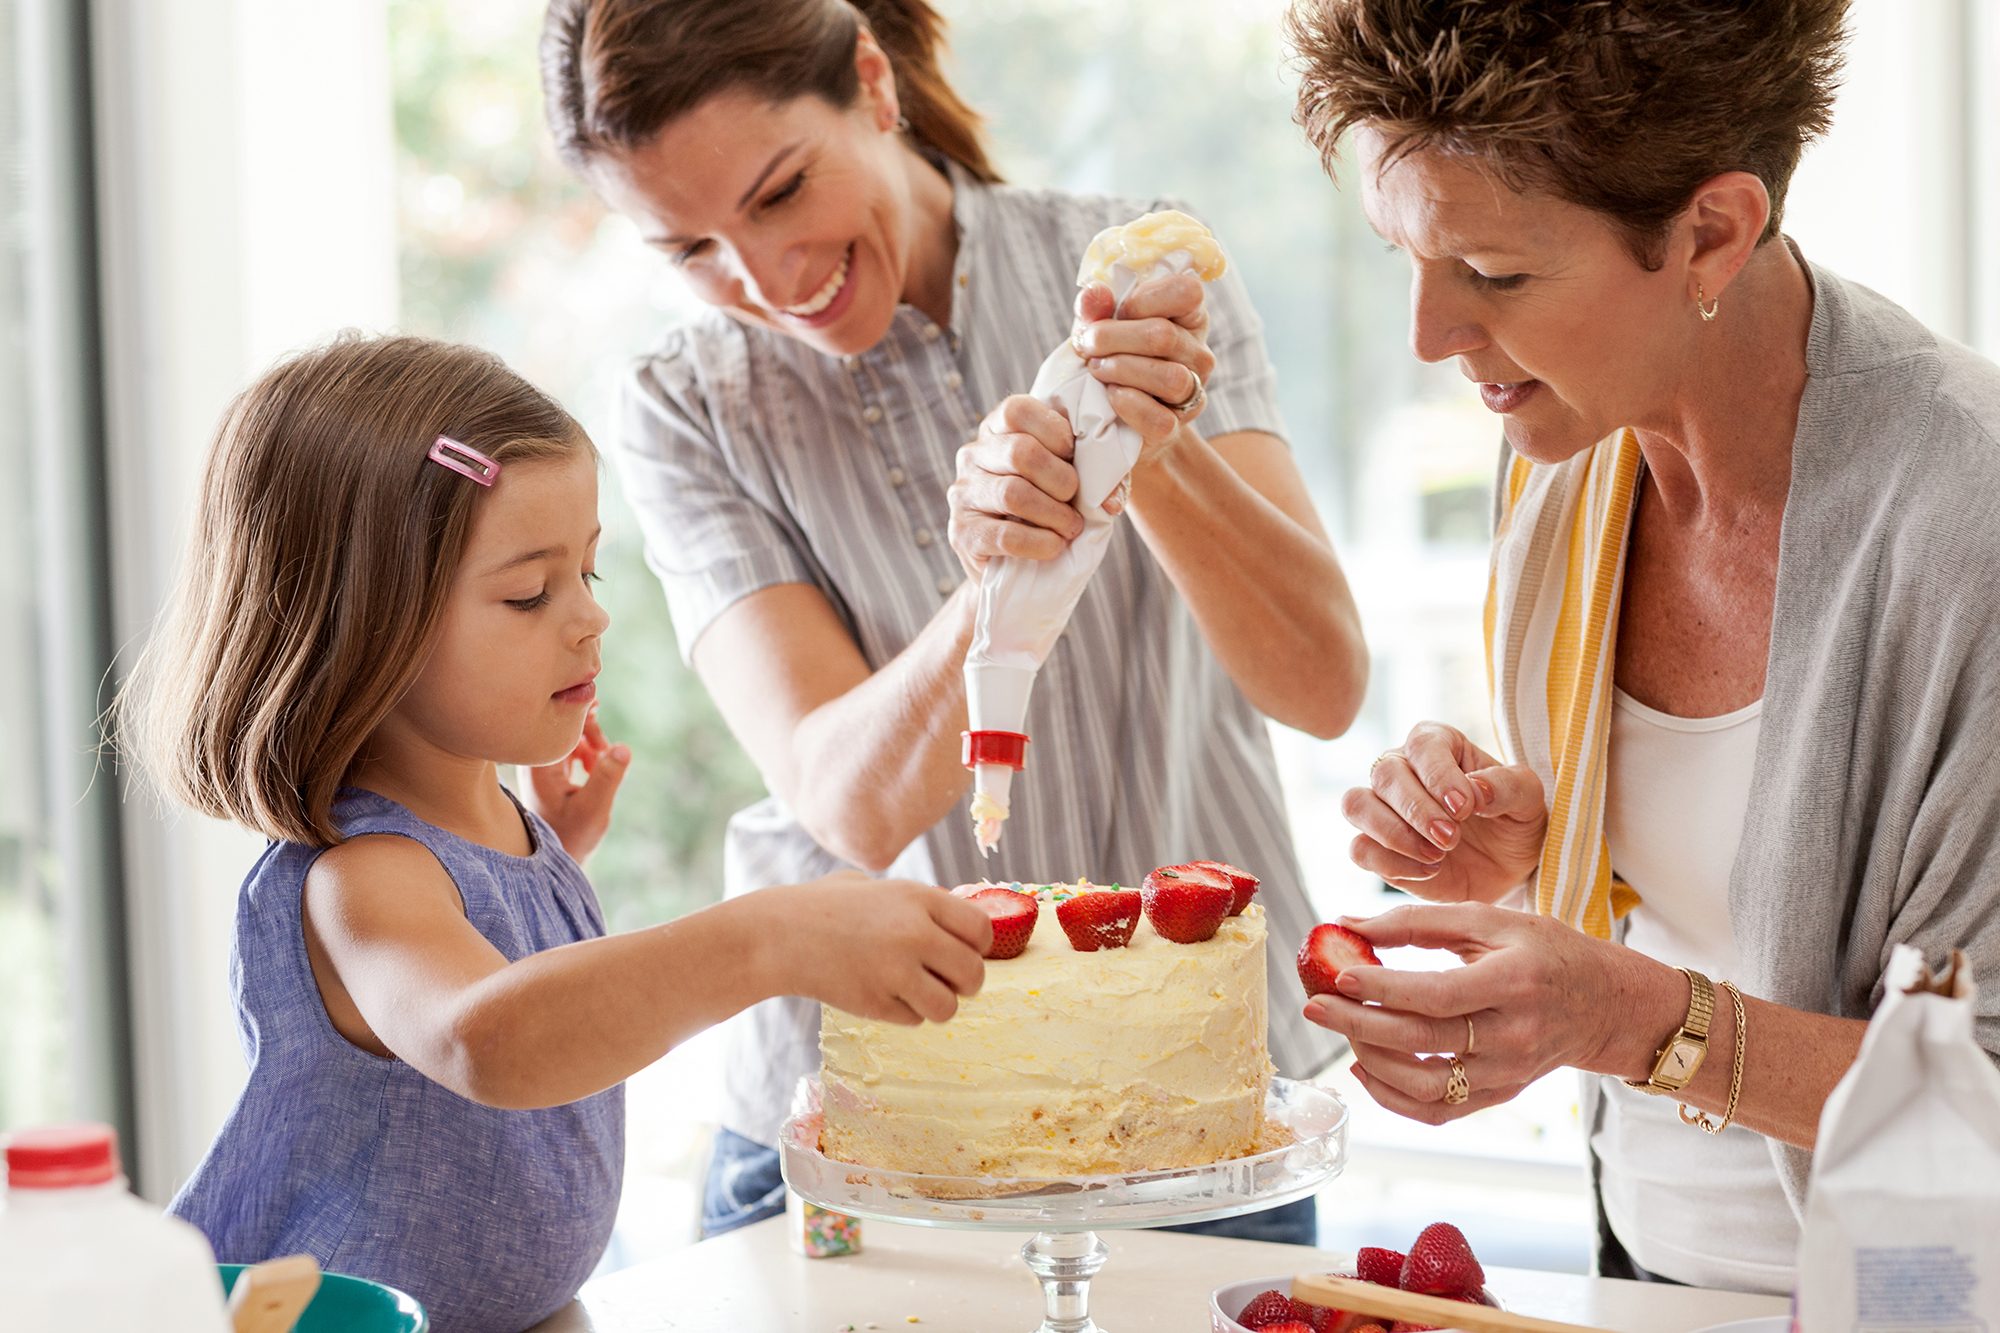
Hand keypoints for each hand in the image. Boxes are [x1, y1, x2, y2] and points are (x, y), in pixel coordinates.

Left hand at [522, 705, 630, 863]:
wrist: (556, 856)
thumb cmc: (570, 835)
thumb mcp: (593, 808)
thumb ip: (607, 776)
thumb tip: (623, 747)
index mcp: (540, 765)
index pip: (555, 724)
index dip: (577, 710)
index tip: (597, 705)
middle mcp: (536, 762)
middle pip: (560, 725)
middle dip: (587, 728)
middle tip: (605, 747)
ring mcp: (541, 766)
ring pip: (566, 736)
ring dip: (589, 741)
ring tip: (602, 760)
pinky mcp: (550, 773)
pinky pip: (567, 749)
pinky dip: (584, 752)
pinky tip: (593, 767)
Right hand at [764, 875, 990, 1024]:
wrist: (777, 935)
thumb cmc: (825, 905)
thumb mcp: (875, 887)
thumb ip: (918, 903)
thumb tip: (958, 924)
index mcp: (918, 898)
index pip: (981, 929)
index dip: (978, 945)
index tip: (965, 950)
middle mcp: (914, 934)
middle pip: (974, 973)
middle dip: (966, 982)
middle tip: (947, 979)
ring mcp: (895, 971)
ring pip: (948, 1006)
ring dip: (938, 1003)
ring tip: (917, 991)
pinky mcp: (875, 1003)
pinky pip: (914, 1019)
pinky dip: (905, 1013)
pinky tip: (882, 994)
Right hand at [948, 394, 1084, 577]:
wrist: (1017, 568)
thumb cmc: (1049, 509)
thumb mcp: (1070, 478)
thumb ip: (1093, 470)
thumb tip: (1111, 497)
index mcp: (997, 429)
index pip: (1016, 410)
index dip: (1055, 431)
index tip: (1074, 457)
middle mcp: (972, 455)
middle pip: (1020, 452)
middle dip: (1062, 479)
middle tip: (1075, 500)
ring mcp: (963, 494)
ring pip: (1013, 494)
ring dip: (1055, 515)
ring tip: (1070, 527)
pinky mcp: (962, 533)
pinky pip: (1006, 536)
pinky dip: (1040, 543)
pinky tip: (1054, 546)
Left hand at [1070, 272, 1216, 467]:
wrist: (1109, 417)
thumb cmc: (1110, 357)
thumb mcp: (1100, 325)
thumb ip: (1095, 308)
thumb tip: (1093, 294)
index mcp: (1188, 317)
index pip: (1188, 292)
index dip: (1146, 298)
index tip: (1118, 310)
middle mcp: (1199, 354)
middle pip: (1164, 335)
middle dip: (1112, 337)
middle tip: (1087, 344)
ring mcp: (1192, 392)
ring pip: (1169, 377)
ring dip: (1121, 370)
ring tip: (1096, 369)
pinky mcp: (1175, 427)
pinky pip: (1159, 418)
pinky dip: (1128, 404)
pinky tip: (1111, 395)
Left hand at [1301, 902, 1668, 1123]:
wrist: (1606, 1005)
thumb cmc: (1546, 952)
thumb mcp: (1494, 920)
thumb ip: (1420, 920)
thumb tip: (1349, 922)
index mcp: (1515, 982)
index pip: (1439, 994)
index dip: (1385, 988)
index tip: (1339, 976)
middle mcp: (1513, 1035)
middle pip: (1423, 1040)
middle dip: (1358, 1025)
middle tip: (1313, 1006)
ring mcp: (1507, 1073)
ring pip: (1424, 1085)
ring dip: (1371, 1061)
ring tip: (1343, 1030)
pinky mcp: (1500, 1095)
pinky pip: (1437, 1111)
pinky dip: (1392, 1097)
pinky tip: (1365, 1068)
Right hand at [1342, 721, 1546, 903]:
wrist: (1508, 869)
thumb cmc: (1516, 822)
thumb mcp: (1529, 800)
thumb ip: (1507, 786)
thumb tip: (1474, 788)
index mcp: (1439, 745)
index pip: (1422, 745)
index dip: (1438, 775)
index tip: (1465, 807)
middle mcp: (1403, 769)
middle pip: (1383, 773)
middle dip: (1417, 809)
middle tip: (1451, 838)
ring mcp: (1383, 809)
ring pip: (1356, 805)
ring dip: (1393, 833)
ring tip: (1436, 855)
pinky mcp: (1376, 848)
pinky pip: (1359, 849)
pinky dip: (1391, 863)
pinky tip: (1429, 871)